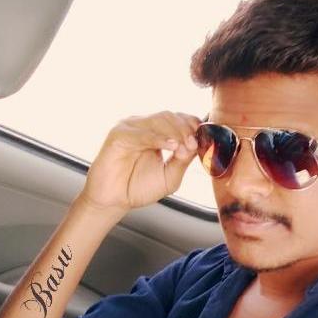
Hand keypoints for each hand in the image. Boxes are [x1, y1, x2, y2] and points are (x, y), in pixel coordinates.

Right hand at [78, 111, 201, 215]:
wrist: (114, 201)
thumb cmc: (138, 188)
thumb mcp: (170, 176)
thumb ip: (183, 161)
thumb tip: (195, 144)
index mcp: (158, 133)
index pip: (180, 119)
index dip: (193, 126)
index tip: (203, 140)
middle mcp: (145, 127)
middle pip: (170, 116)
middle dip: (185, 130)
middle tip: (193, 145)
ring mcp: (131, 128)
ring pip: (158, 120)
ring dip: (175, 132)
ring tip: (182, 147)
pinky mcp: (118, 135)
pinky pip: (141, 132)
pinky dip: (157, 138)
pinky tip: (170, 146)